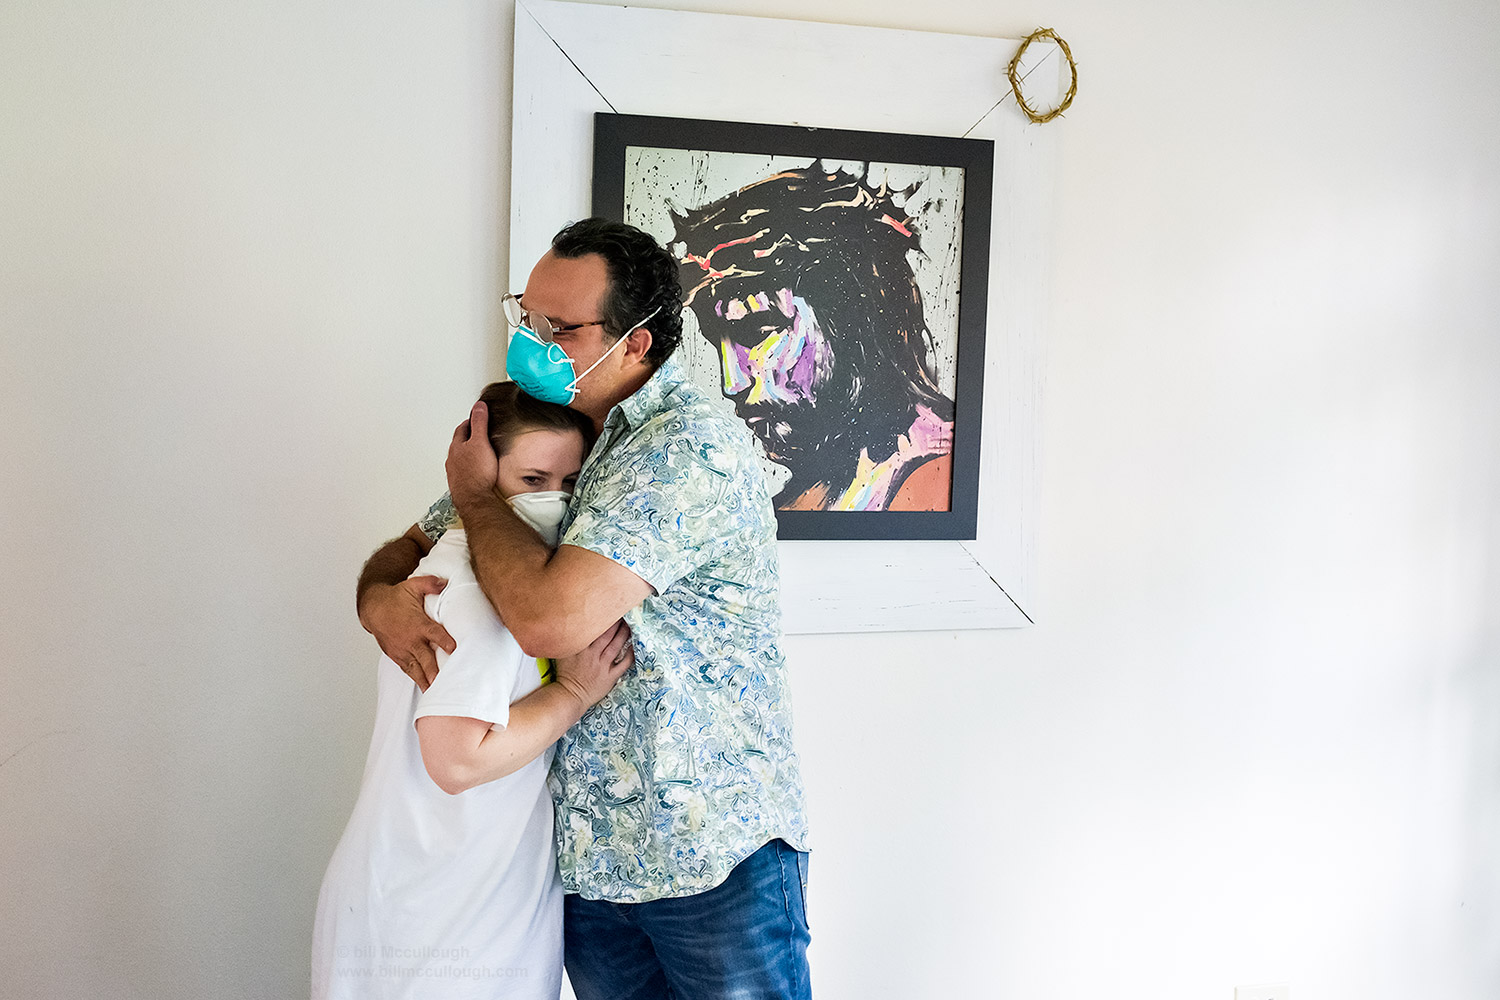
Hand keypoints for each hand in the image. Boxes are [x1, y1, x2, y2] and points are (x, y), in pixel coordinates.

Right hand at [358, 576, 456, 690]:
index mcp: (417, 623)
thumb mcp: (412, 585)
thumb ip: (430, 583)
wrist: (373, 608)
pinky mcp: (396, 656)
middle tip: (443, 683)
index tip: (453, 648)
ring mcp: (402, 649)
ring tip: (435, 692)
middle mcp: (410, 639)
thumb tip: (444, 582)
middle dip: (433, 671)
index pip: (433, 633)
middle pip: (425, 657)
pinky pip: (408, 670)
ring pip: (416, 668)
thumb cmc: (395, 598)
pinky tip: (425, 688)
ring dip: (425, 680)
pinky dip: (417, 679)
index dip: (443, 640)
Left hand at [446, 401, 498, 515]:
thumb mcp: (481, 442)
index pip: (463, 428)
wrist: (474, 499)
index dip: (471, 421)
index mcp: (457, 446)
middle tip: (476, 432)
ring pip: (459, 458)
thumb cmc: (477, 472)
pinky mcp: (460, 483)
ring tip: (476, 451)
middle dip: (467, 436)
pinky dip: (469, 467)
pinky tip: (475, 470)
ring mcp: (455, 472)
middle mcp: (453, 458)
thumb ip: (480, 423)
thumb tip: (479, 406)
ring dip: (467, 453)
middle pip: (459, 443)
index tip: (477, 417)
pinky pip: (463, 471)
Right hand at [553, 620, 634, 710]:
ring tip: (629, 624)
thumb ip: (569, 640)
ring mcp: (602, 666)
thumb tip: (573, 624)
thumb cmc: (566, 674)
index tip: (607, 609)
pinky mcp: (610, 677)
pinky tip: (634, 645)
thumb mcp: (563, 654)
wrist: (569, 695)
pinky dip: (630, 654)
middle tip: (622, 612)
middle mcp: (592, 655)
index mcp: (580, 648)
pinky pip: (623, 664)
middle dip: (616, 622)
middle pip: (607, 634)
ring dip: (623, 634)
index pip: (593, 629)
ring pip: (615, 646)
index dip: (602, 618)